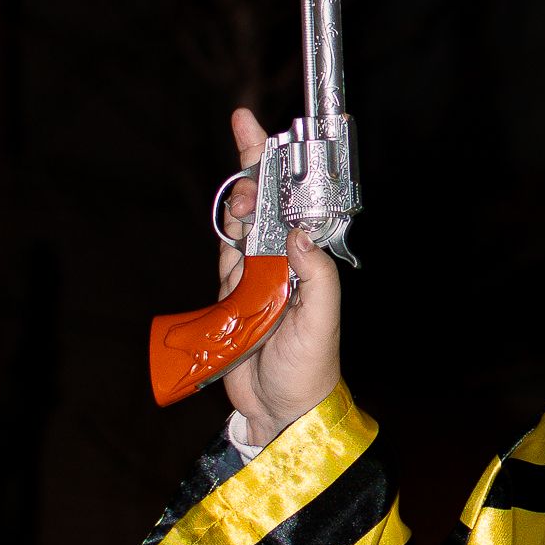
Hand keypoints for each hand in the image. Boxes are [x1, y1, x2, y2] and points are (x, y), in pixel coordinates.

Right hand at [219, 108, 343, 446]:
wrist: (279, 411)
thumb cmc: (310, 368)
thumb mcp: (321, 321)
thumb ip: (317, 277)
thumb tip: (299, 234)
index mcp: (310, 263)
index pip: (296, 207)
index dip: (283, 170)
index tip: (269, 134)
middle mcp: (283, 264)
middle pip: (263, 207)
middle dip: (253, 174)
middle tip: (246, 147)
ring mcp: (255, 279)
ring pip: (240, 229)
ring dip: (237, 207)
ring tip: (239, 192)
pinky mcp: (231, 298)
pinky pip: (224, 261)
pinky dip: (223, 242)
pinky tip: (229, 227)